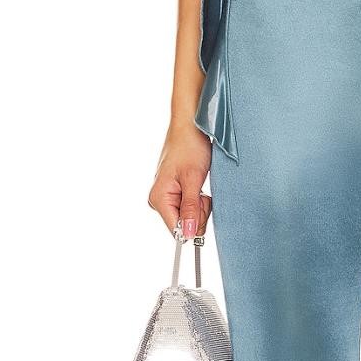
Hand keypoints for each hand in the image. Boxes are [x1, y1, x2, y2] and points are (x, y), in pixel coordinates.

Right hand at [148, 121, 212, 237]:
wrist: (191, 127)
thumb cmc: (190, 147)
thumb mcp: (193, 180)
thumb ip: (190, 209)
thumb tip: (187, 234)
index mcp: (158, 198)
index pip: (176, 229)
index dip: (193, 223)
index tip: (201, 205)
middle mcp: (159, 200)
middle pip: (184, 225)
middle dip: (198, 212)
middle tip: (201, 191)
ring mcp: (167, 198)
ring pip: (190, 217)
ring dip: (200, 205)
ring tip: (199, 185)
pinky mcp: (176, 194)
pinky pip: (191, 208)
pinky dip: (200, 201)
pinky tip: (198, 186)